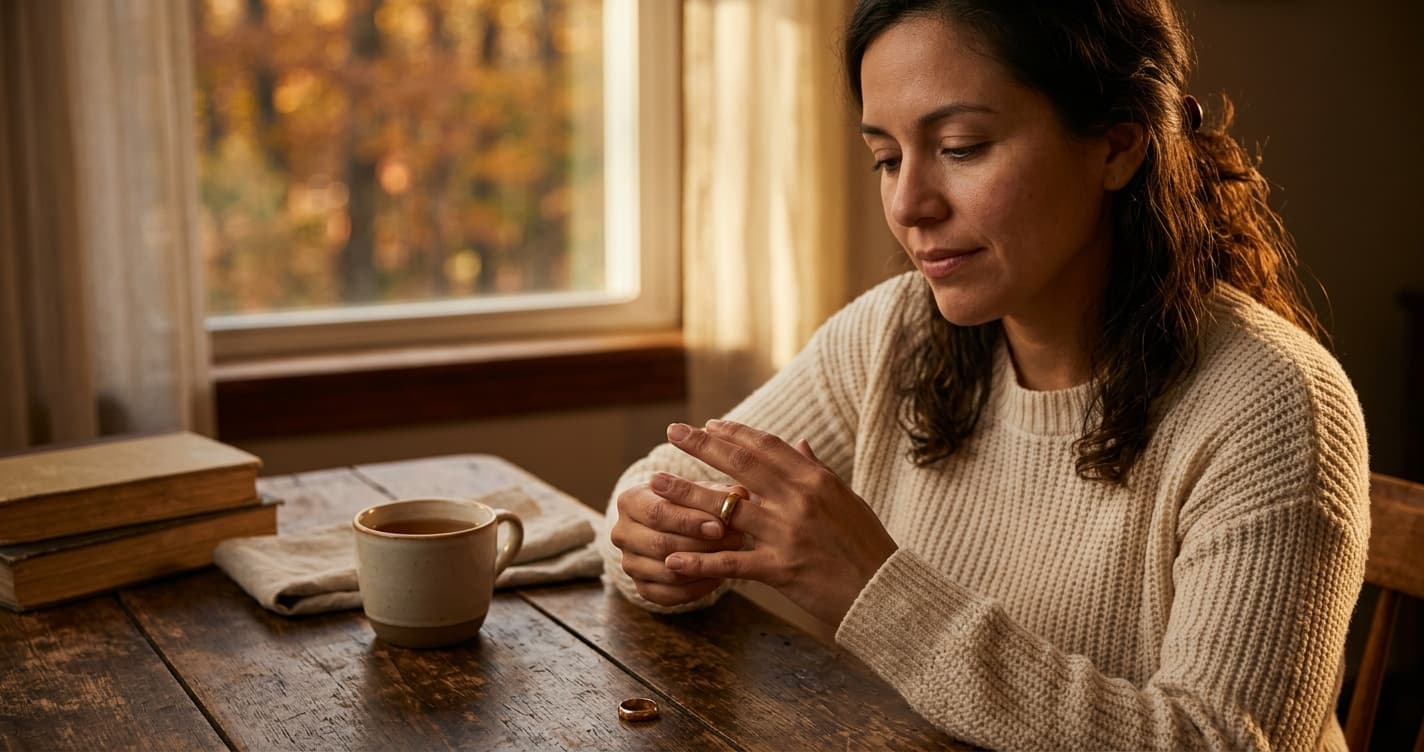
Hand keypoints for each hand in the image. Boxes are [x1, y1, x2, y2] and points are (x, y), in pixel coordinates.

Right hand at [609, 475, 747, 607]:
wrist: (676, 526)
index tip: (719, 526)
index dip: (689, 521)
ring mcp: (628, 562)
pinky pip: (669, 595)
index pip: (657, 513)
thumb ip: (719, 493)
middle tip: (735, 543)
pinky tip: (719, 577)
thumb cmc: (691, 503)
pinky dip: (697, 588)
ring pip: (666, 572)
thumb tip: (739, 495)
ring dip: (702, 567)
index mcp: (630, 501)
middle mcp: (621, 532)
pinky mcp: (640, 587)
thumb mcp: (703, 491)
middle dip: (701, 546)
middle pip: (660, 544)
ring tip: (731, 558)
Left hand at [661, 419, 896, 626]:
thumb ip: (818, 470)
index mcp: (815, 479)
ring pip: (724, 508)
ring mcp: (786, 534)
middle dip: (701, 446)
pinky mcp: (779, 569)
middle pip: (739, 464)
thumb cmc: (868, 544)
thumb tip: (801, 443)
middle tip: (672, 433)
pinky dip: (699, 562)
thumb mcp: (848, 499)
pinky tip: (671, 559)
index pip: (765, 446)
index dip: (733, 433)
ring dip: (685, 494)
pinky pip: (730, 563)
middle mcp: (797, 499)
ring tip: (656, 484)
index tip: (708, 425)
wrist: (884, 592)